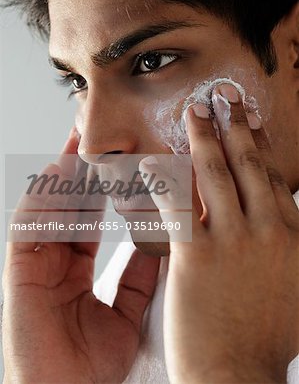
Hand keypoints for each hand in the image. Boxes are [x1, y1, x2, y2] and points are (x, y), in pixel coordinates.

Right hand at [2, 128, 159, 383]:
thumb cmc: (94, 365)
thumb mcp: (128, 311)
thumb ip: (140, 274)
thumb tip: (162, 239)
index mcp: (78, 269)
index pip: (93, 217)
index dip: (108, 189)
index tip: (127, 161)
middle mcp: (56, 260)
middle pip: (70, 206)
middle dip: (85, 171)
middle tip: (102, 136)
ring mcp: (36, 263)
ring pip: (49, 208)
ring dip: (63, 175)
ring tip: (82, 140)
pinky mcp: (18, 271)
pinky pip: (29, 226)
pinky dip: (42, 198)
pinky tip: (58, 172)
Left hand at [140, 83, 298, 383]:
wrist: (238, 374)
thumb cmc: (266, 336)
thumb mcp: (296, 285)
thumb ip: (292, 248)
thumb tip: (288, 217)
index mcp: (290, 236)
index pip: (273, 176)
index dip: (261, 143)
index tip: (252, 119)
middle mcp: (266, 229)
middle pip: (249, 164)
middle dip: (235, 124)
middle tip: (224, 96)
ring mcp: (231, 239)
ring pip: (217, 173)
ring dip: (204, 137)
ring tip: (194, 112)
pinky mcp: (196, 254)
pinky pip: (177, 204)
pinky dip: (163, 178)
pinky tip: (151, 160)